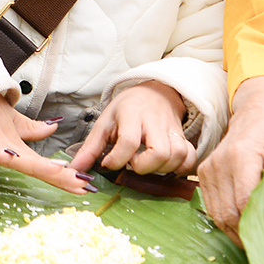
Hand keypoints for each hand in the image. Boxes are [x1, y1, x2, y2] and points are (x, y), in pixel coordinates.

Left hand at [0, 93, 79, 191]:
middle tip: (81, 187)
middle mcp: (8, 153)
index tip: (85, 184)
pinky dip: (3, 153)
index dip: (65, 175)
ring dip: (40, 169)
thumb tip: (54, 127)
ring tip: (60, 174)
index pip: (45, 165)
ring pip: (20, 161)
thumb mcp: (13, 120)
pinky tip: (14, 156)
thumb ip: (32, 128)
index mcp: (18, 149)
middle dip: (60, 178)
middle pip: (38, 167)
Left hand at [69, 82, 194, 176]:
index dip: (118, 159)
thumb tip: (73, 171)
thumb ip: (90, 148)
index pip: (129, 140)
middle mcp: (155, 121)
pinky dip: (181, 167)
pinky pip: (190, 156)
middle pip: (159, 152)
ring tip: (148, 165)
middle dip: (144, 166)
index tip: (108, 163)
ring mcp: (172, 129)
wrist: (155, 93)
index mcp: (131, 114)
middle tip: (133, 164)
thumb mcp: (105, 122)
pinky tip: (166, 168)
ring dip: (162, 168)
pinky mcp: (183, 137)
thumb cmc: (127, 109)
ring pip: (177, 155)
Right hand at [197, 77, 263, 237]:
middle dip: (244, 232)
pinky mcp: (202, 174)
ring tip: (252, 235)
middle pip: (227, 212)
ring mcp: (208, 169)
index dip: (255, 225)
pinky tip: (241, 221)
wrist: (256, 115)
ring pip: (216, 214)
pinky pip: (211, 206)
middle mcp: (219, 163)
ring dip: (234, 229)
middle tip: (262, 242)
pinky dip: (225, 219)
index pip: (243, 202)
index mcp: (242, 156)